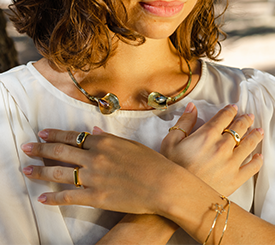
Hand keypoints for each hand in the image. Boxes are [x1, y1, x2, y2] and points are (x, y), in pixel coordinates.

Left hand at [22, 127, 177, 213]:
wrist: (163, 184)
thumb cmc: (151, 162)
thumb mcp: (130, 145)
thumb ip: (109, 139)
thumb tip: (93, 132)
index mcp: (104, 143)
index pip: (73, 137)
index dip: (55, 135)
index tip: (42, 134)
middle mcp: (95, 158)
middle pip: (61, 152)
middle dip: (40, 149)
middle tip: (27, 148)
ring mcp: (94, 178)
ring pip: (60, 173)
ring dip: (40, 171)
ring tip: (26, 169)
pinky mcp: (97, 197)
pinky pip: (70, 197)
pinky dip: (54, 198)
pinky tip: (43, 198)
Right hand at [161, 103, 263, 195]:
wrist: (177, 193)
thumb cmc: (173, 167)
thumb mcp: (171, 141)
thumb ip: (184, 122)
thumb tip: (192, 108)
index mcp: (207, 135)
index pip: (223, 117)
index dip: (230, 110)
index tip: (233, 108)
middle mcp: (222, 146)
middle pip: (239, 128)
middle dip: (245, 120)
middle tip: (249, 117)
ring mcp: (231, 163)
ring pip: (249, 145)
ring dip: (255, 135)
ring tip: (258, 131)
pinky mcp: (235, 178)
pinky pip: (252, 167)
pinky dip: (257, 161)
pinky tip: (258, 156)